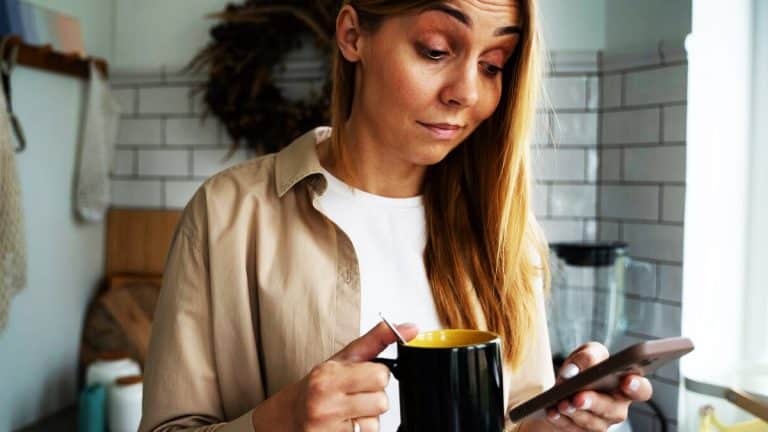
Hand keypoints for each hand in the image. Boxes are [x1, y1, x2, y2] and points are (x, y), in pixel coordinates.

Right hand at [252, 321, 418, 431]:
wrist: (288, 416)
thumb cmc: (318, 386)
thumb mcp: (343, 358)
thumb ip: (378, 340)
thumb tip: (412, 328)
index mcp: (328, 375)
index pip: (380, 375)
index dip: (376, 376)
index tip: (362, 377)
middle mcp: (325, 401)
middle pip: (381, 401)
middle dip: (373, 397)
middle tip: (355, 395)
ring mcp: (327, 427)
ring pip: (375, 423)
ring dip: (367, 418)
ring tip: (348, 411)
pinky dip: (359, 431)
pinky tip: (344, 425)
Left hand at [545, 342, 652, 430]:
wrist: (563, 386)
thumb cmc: (584, 368)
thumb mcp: (587, 353)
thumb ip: (588, 355)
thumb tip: (575, 371)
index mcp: (626, 385)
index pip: (642, 390)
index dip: (637, 387)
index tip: (627, 381)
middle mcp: (617, 407)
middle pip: (613, 410)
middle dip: (595, 403)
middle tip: (578, 397)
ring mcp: (602, 423)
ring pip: (593, 423)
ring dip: (575, 413)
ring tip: (561, 403)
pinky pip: (574, 430)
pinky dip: (561, 420)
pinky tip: (552, 412)